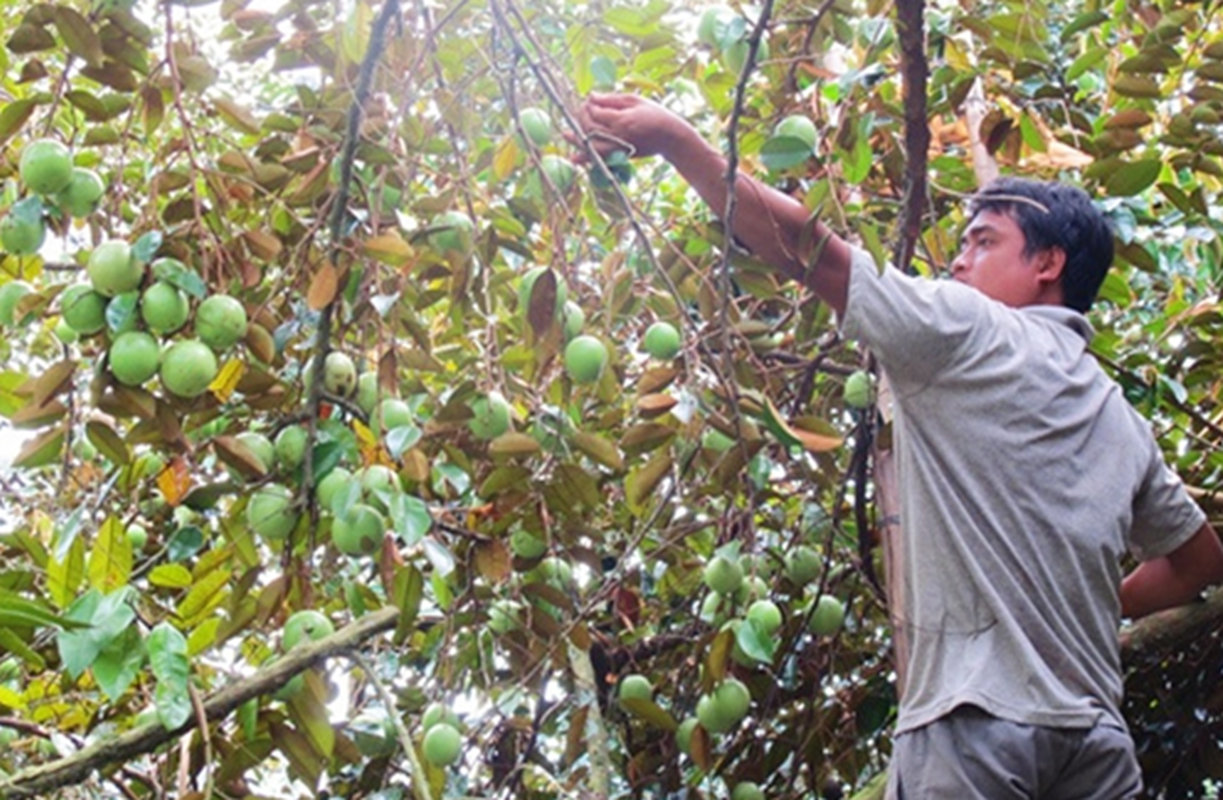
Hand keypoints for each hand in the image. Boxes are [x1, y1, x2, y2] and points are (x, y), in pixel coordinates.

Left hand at [572, 93, 691, 161]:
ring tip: (565, 134)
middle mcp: (618, 136)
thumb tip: (591, 96)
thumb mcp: (635, 100)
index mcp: (622, 120)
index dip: (589, 104)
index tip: (589, 99)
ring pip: (591, 145)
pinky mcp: (620, 156)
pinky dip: (586, 158)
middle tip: (582, 109)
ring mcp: (618, 148)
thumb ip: (612, 99)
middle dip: (582, 117)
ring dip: (577, 139)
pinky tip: (574, 157)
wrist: (670, 138)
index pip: (596, 112)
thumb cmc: (655, 114)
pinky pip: (598, 158)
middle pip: (590, 127)